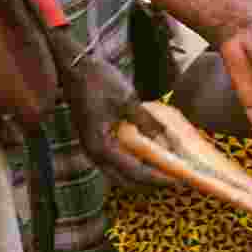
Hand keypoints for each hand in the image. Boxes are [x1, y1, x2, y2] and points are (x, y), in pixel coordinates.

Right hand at [60, 49, 175, 188]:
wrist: (74, 68)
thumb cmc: (98, 81)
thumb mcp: (127, 100)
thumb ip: (146, 123)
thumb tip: (166, 141)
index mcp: (101, 147)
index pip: (135, 172)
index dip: (158, 178)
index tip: (177, 180)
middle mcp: (94, 154)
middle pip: (126, 181)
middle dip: (150, 184)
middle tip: (173, 180)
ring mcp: (92, 149)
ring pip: (119, 175)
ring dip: (141, 176)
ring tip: (163, 171)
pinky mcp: (94, 142)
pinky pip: (115, 163)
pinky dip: (132, 165)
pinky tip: (147, 157)